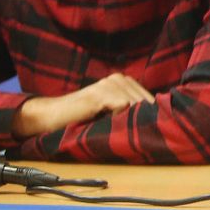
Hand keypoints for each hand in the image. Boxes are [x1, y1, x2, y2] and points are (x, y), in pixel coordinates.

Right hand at [13, 73, 153, 137]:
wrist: (51, 117)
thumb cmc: (82, 119)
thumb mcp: (111, 113)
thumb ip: (130, 111)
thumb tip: (158, 121)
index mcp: (125, 82)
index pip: (150, 99)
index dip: (149, 115)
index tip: (147, 127)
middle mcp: (120, 78)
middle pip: (146, 102)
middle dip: (142, 118)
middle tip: (129, 130)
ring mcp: (110, 83)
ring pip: (136, 105)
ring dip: (128, 119)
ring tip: (113, 126)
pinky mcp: (101, 93)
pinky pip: (124, 105)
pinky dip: (118, 118)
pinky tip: (104, 122)